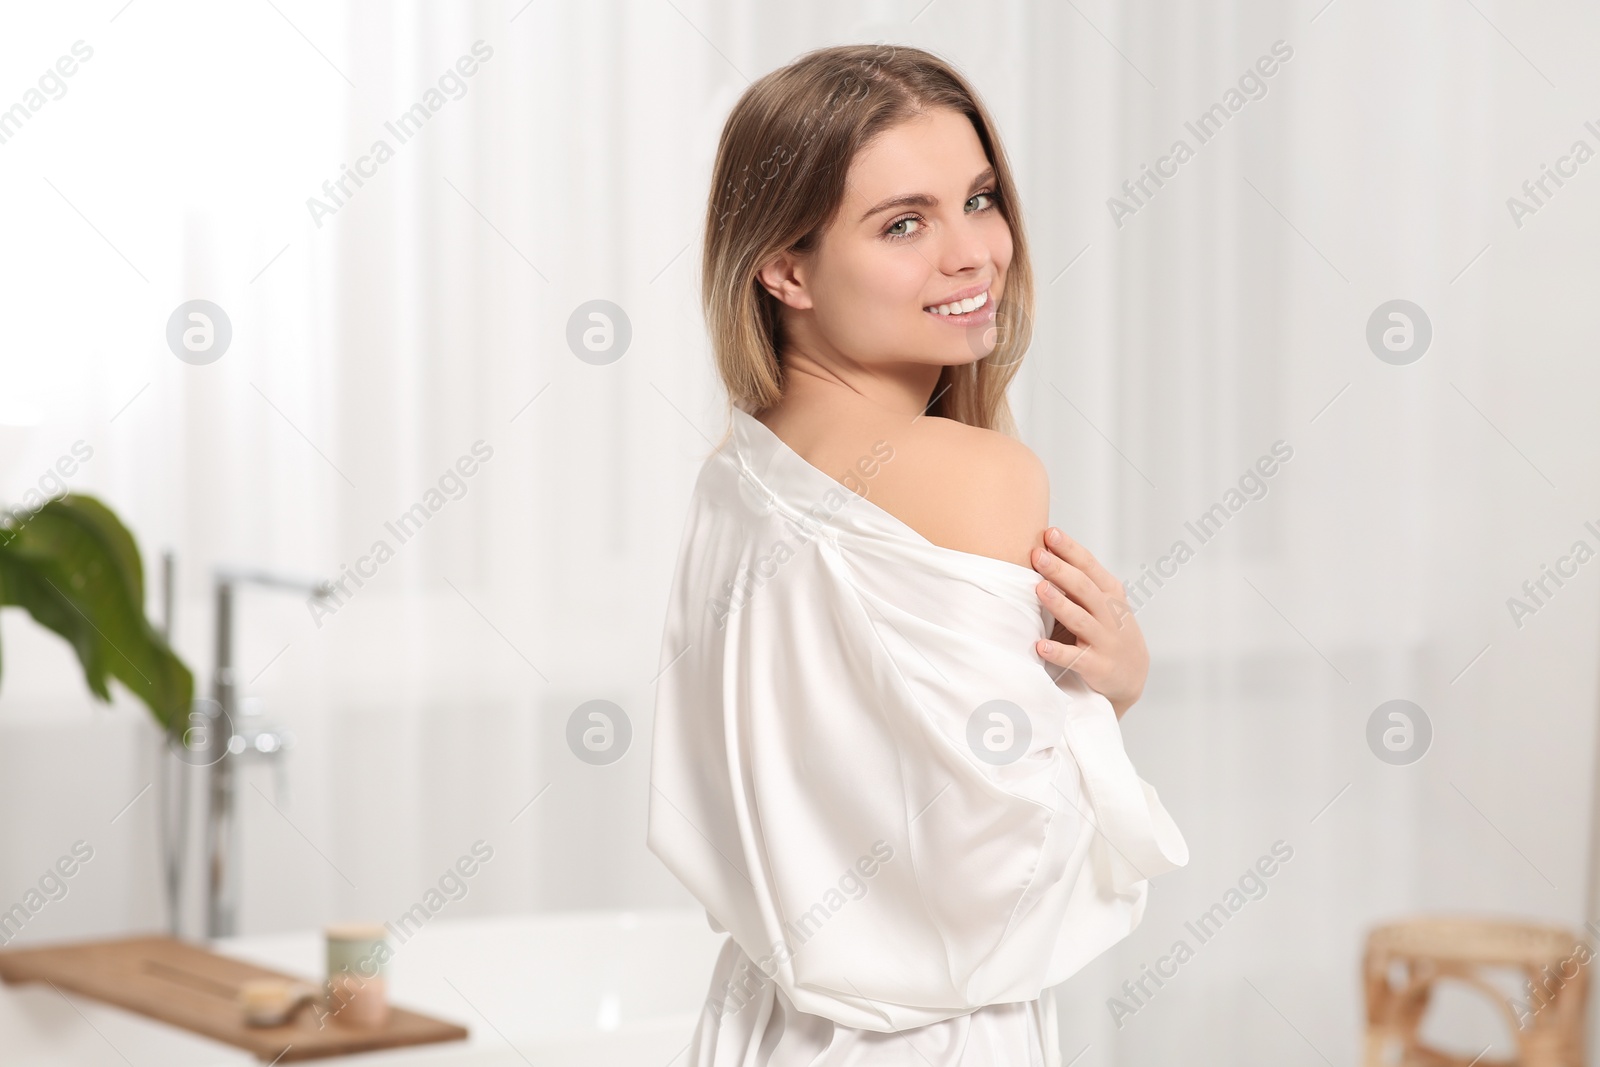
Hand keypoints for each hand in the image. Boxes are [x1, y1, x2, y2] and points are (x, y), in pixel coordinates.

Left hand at [1030, 527, 1146, 718]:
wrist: (1132, 673)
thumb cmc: (1108, 628)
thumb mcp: (1104, 600)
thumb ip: (1080, 580)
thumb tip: (1045, 548)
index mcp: (1110, 592)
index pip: (1089, 566)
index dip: (1070, 549)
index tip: (1050, 533)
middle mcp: (1110, 614)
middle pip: (1084, 588)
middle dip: (1060, 570)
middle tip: (1037, 555)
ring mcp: (1104, 640)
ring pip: (1080, 619)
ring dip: (1059, 604)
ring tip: (1039, 589)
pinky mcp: (1097, 666)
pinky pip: (1076, 658)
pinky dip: (1058, 652)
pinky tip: (1040, 646)